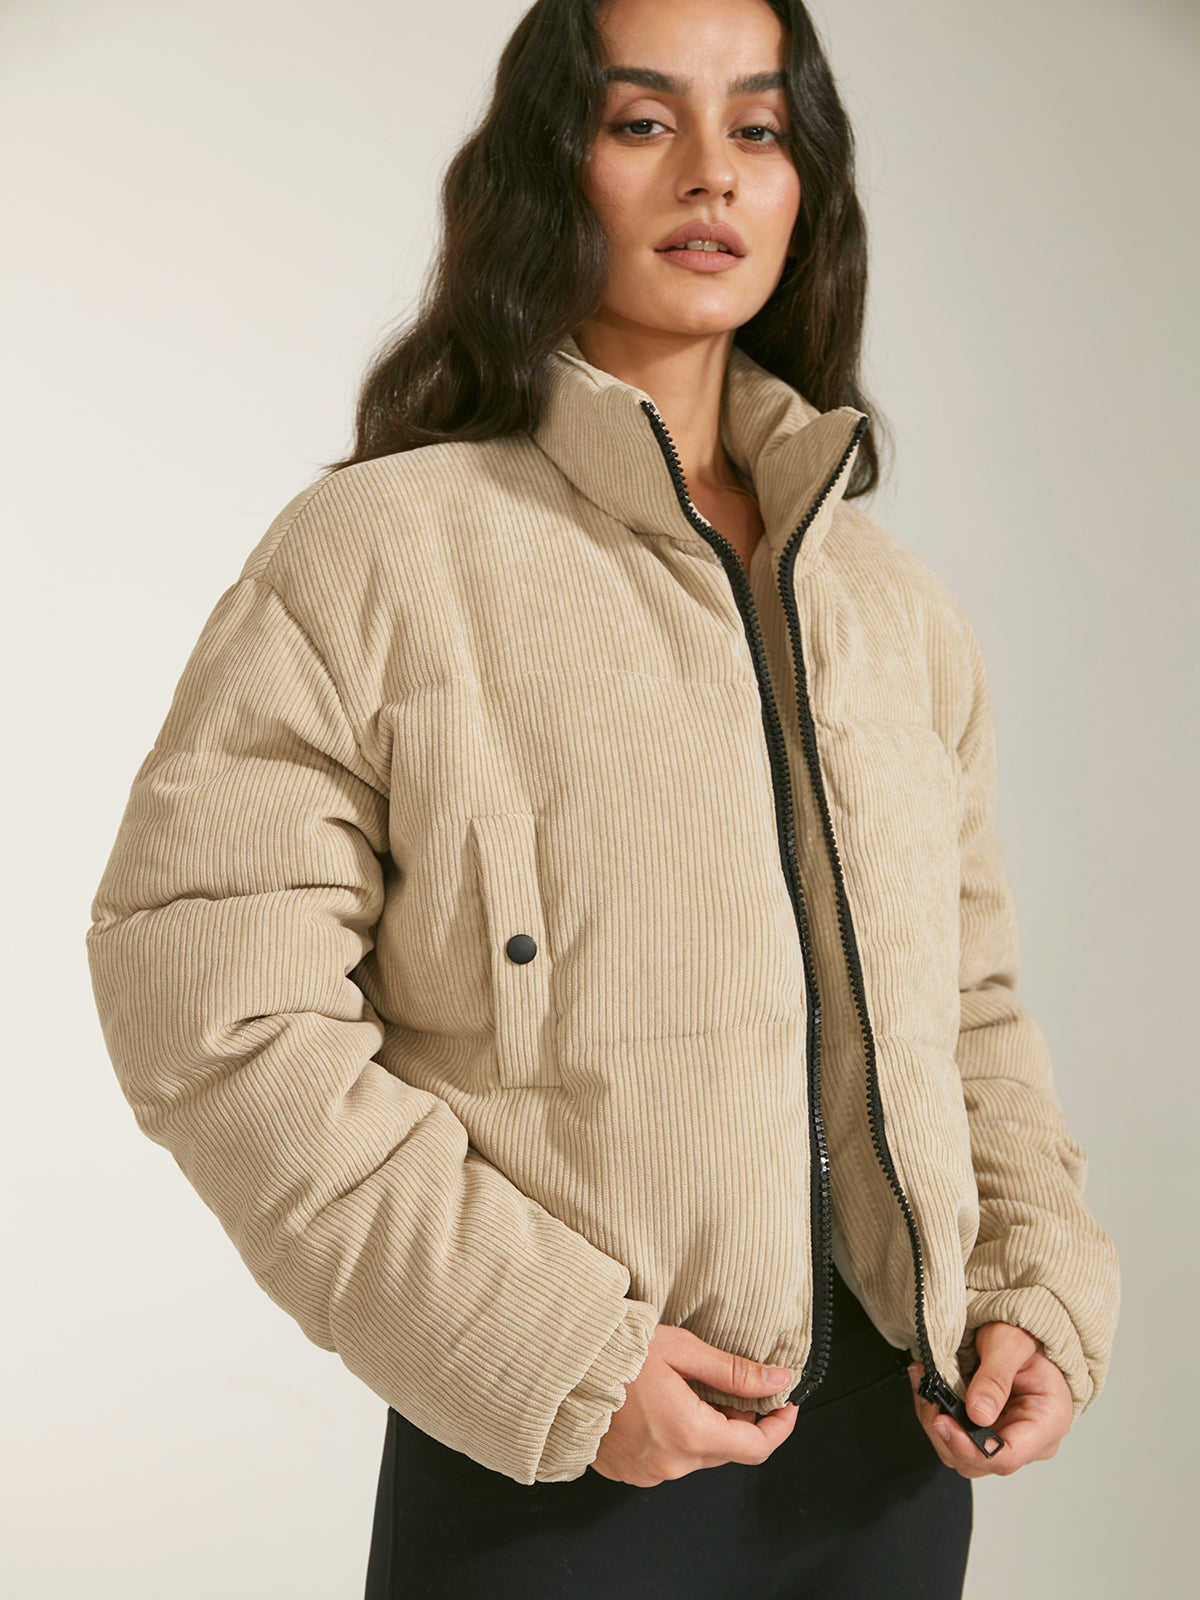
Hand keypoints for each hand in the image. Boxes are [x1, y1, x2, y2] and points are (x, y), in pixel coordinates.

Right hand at [591, 1324, 797, 1485]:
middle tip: (728, 1385)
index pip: (755, 1447)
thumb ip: (733, 1371)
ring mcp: (647, 1473)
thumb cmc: (614, 1354)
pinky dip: (675, 1437)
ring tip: (683, 1390)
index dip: (778, 1427)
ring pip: (696, 1455)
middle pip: (725, 1450)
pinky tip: (659, 1407)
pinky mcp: (628, 1473)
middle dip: (736, 1420)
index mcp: (689, 1434)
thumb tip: (776, 1381)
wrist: (559, 1369)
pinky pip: (667, 1460)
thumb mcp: (681, 1350)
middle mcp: (670, 1464)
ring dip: (703, 1428)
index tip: (785, 1406)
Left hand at [907, 1321, 1073, 1478]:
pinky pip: (956, 1439)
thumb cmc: (1024, 1335)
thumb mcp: (1010, 1343)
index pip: (1008, 1455)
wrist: (1020, 1330)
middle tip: (928, 1394)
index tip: (943, 1423)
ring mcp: (1008, 1438)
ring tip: (924, 1385)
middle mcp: (1030, 1439)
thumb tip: (978, 1414)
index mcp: (1048, 1420)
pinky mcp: (987, 1433)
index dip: (971, 1449)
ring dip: (935, 1423)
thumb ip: (995, 1378)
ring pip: (961, 1455)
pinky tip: (930, 1390)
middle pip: (980, 1461)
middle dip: (945, 1432)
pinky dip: (936, 1417)